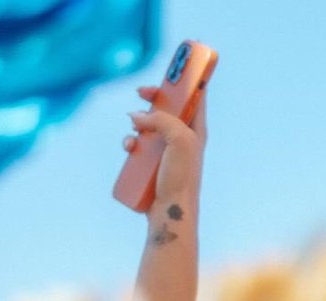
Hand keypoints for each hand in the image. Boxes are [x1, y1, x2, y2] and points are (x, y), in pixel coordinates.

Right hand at [123, 86, 206, 211]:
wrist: (170, 211)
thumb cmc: (181, 176)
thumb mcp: (178, 138)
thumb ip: (160, 119)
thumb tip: (135, 119)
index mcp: (196, 131)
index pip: (195, 97)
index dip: (187, 79)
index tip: (178, 65)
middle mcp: (182, 139)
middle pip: (167, 108)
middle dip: (153, 98)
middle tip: (142, 91)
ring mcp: (165, 152)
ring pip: (147, 126)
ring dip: (136, 125)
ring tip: (134, 137)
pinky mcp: (150, 165)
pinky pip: (137, 147)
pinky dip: (130, 144)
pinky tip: (129, 149)